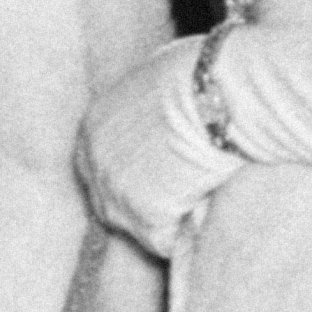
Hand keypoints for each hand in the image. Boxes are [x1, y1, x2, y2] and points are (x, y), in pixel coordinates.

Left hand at [75, 36, 243, 257]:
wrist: (218, 92)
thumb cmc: (200, 72)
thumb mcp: (154, 76)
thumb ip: (139, 105)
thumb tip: (156, 113)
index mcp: (93, 124)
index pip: (96, 163)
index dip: (128, 170)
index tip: (155, 171)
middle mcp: (94, 162)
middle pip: (109, 200)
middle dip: (141, 200)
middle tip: (179, 190)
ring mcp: (116, 193)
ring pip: (136, 225)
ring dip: (164, 216)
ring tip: (197, 193)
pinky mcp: (144, 217)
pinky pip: (163, 240)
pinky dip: (184, 231)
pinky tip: (204, 204)